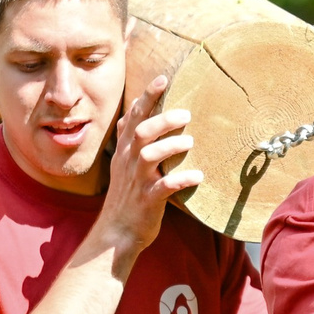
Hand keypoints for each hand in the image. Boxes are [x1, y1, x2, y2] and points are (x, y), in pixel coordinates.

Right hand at [93, 74, 199, 272]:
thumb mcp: (123, 165)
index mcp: (124, 152)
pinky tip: (198, 176)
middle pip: (141, 133)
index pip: (132, 118)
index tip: (162, 79)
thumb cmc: (127, 198)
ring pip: (150, 156)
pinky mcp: (147, 201)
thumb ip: (130, 141)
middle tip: (185, 114)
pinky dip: (181, 180)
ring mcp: (137, 182)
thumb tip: (134, 115)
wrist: (115, 234)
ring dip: (172, 146)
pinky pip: (164, 187)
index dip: (146, 97)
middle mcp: (128, 163)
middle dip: (163, 119)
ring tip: (190, 142)